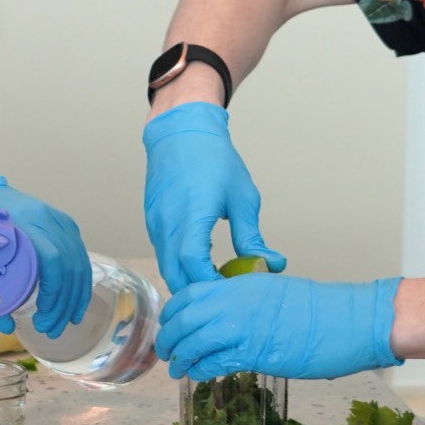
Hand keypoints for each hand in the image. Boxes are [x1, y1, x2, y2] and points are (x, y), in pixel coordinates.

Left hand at [0, 177, 90, 338]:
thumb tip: (7, 329)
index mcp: (18, 223)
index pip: (51, 258)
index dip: (53, 291)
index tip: (41, 315)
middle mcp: (44, 218)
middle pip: (67, 265)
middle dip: (62, 304)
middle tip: (48, 329)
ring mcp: (57, 220)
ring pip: (78, 264)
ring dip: (74, 300)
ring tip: (61, 325)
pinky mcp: (64, 225)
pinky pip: (80, 258)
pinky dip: (80, 286)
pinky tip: (75, 308)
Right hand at [142, 103, 285, 292]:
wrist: (181, 132)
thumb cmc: (214, 160)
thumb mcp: (242, 198)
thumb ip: (252, 237)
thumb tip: (272, 264)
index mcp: (192, 215)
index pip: (194, 266)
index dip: (212, 285)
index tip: (232, 291)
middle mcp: (168, 223)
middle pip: (175, 276)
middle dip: (199, 290)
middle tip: (225, 291)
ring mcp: (155, 224)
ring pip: (166, 267)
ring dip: (188, 279)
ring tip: (216, 276)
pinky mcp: (152, 222)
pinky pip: (163, 253)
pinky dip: (179, 264)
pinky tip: (200, 260)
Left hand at [156, 274, 400, 379]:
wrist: (349, 320)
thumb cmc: (320, 309)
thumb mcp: (275, 292)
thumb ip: (248, 301)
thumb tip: (230, 316)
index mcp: (240, 284)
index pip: (191, 293)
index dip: (174, 311)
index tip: (171, 324)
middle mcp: (236, 302)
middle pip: (184, 318)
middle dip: (170, 337)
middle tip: (167, 351)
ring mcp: (243, 327)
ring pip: (193, 341)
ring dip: (180, 358)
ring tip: (177, 369)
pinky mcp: (254, 352)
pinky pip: (215, 361)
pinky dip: (201, 369)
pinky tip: (199, 375)